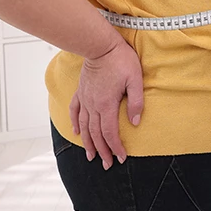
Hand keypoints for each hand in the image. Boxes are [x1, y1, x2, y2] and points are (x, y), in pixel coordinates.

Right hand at [69, 38, 144, 168]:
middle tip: (108, 164)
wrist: (100, 45)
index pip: (110, 133)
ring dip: (88, 143)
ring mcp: (85, 99)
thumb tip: (135, 122)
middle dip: (103, 151)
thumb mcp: (135, 79)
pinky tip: (77, 132)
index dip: (115, 147)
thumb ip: (135, 101)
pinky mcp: (81, 91)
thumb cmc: (120, 60)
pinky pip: (75, 111)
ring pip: (85, 127)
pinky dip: (75, 123)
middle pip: (96, 134)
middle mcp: (93, 105)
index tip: (121, 158)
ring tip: (91, 156)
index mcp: (107, 104)